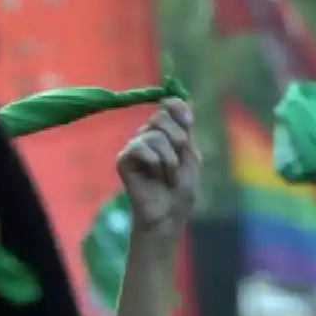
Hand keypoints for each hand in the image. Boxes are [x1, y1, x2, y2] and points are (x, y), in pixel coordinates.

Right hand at [116, 99, 198, 239]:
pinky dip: (154, 163)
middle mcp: (149, 136)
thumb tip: (187, 99)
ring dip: (168, 159)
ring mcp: (135, 147)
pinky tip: (155, 177)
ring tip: (168, 176)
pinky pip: (140, 147)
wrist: (168, 216)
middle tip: (178, 162)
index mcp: (167, 133)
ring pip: (153, 135)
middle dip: (177, 139)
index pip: (168, 105)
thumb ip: (186, 131)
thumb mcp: (191, 158)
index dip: (178, 108)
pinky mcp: (123, 160)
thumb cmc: (181, 191)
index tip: (189, 122)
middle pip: (160, 116)